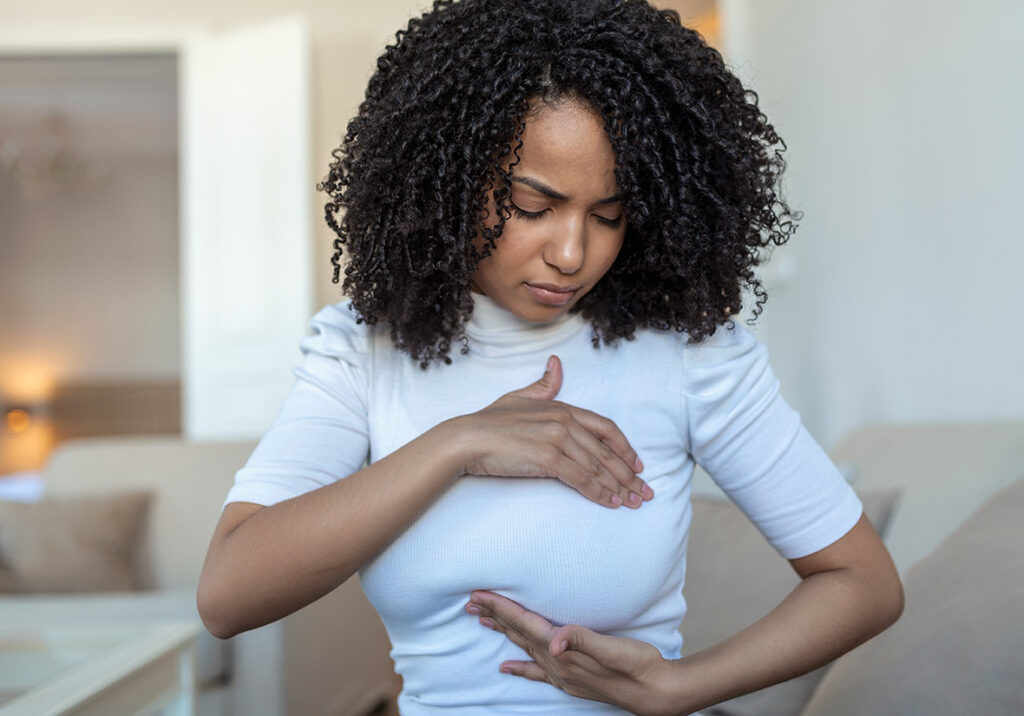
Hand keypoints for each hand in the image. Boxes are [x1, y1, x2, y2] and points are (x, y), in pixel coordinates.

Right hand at [453, 355, 652, 508]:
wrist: (467, 438)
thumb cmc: (489, 421)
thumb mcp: (519, 396)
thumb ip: (543, 385)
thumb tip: (557, 364)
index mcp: (562, 407)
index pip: (606, 428)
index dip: (625, 448)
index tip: (638, 465)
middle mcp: (565, 421)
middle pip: (607, 451)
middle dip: (629, 475)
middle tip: (645, 493)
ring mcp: (557, 439)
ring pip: (598, 467)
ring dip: (618, 488)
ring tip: (632, 502)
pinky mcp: (548, 458)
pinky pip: (582, 479)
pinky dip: (599, 493)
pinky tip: (609, 502)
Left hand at [466, 591, 682, 715]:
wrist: (657, 693)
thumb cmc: (639, 666)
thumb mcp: (614, 649)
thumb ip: (583, 641)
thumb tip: (555, 641)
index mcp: (564, 653)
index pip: (525, 624)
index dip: (501, 607)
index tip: (479, 594)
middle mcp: (558, 665)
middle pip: (518, 634)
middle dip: (494, 616)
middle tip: (470, 602)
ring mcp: (563, 674)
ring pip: (524, 648)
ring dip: (504, 633)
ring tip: (483, 621)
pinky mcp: (571, 679)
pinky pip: (536, 671)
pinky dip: (520, 667)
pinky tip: (506, 668)